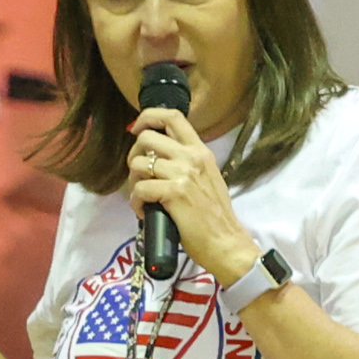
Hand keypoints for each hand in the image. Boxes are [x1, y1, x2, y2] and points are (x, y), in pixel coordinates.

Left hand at [127, 108, 260, 287]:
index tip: (137, 129)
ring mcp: (183, 174)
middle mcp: (192, 157)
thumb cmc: (214, 216)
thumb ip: (187, 164)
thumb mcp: (206, 179)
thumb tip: (158, 159)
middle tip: (138, 176)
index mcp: (200, 151)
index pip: (173, 117)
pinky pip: (140, 189)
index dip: (148, 117)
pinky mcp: (174, 193)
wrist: (225, 242)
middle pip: (148, 137)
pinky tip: (144, 212)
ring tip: (142, 199)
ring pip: (139, 163)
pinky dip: (135, 202)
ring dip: (133, 182)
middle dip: (134, 155)